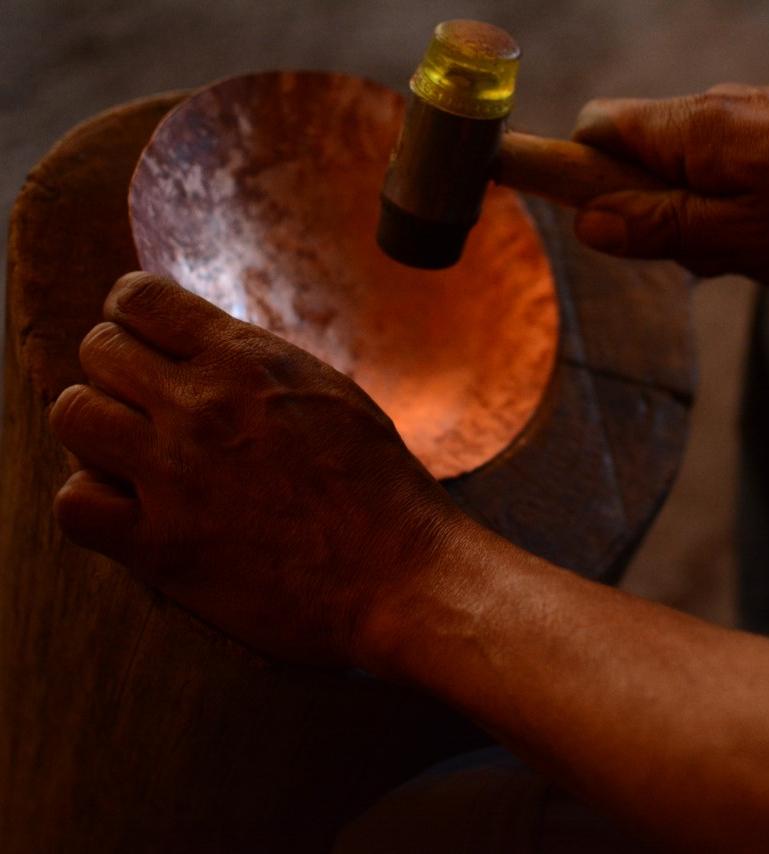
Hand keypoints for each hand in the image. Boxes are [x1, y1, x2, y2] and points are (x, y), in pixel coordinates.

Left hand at [50, 273, 464, 667]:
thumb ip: (257, 365)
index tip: (149, 348)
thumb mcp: (330, 393)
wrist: (403, 575)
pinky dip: (95, 504)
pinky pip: (74, 503)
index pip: (136, 298)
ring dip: (99, 433)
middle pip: (98, 351)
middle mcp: (202, 407)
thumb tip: (203, 351)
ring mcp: (175, 476)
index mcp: (248, 361)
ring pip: (73, 415)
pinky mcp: (161, 547)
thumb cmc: (380, 488)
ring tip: (137, 458)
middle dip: (118, 374)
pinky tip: (135, 513)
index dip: (133, 319)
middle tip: (150, 410)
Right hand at [572, 84, 768, 286]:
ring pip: (692, 181)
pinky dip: (751, 216)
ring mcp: (747, 119)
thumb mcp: (747, 239)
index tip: (561, 204)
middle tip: (715, 254)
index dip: (566, 170)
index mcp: (691, 132)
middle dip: (660, 221)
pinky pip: (736, 179)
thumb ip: (662, 230)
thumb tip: (590, 223)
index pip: (592, 132)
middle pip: (639, 164)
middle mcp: (711, 112)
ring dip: (715, 228)